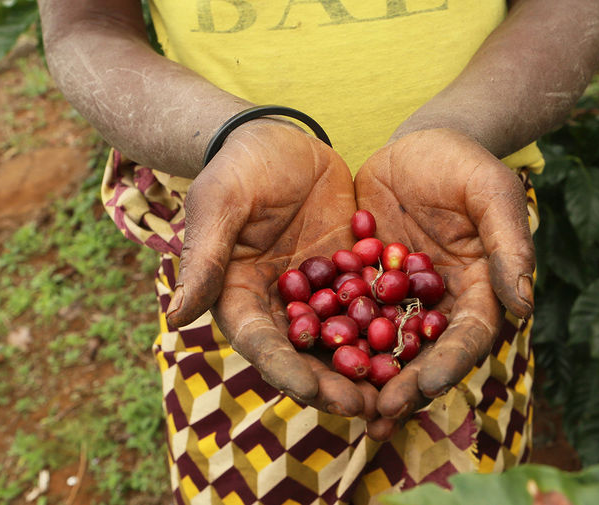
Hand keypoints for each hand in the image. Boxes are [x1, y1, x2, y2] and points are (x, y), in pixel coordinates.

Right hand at [166, 120, 380, 423]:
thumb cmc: (237, 167)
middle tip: (366, 408)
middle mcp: (281, 305)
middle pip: (306, 354)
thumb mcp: (219, 205)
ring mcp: (319, 292)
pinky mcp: (350, 273)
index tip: (313, 391)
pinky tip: (422, 343)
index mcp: (242, 297)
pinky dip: (394, 324)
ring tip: (396, 392)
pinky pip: (373, 303)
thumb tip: (176, 316)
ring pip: (344, 338)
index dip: (286, 369)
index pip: (262, 343)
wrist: (278, 138)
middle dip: (334, 383)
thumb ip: (205, 259)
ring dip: (368, 367)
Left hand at [354, 128, 535, 420]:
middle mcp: (436, 304)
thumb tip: (525, 306)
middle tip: (378, 414)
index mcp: (476, 290)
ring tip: (342, 406)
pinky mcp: (362, 283)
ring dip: (364, 377)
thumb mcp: (492, 193)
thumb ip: (509, 245)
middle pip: (423, 353)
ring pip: (381, 344)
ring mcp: (396, 297)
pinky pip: (344, 313)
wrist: (417, 144)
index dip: (449, 362)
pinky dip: (329, 337)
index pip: (467, 335)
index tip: (426, 385)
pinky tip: (305, 359)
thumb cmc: (465, 163)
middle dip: (403, 385)